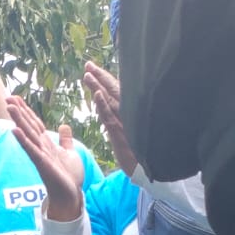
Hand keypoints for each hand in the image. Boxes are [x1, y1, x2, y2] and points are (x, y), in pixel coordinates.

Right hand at [6, 97, 84, 221]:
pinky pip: (31, 150)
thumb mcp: (70, 153)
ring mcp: (40, 156)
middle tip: (7, 97)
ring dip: (18, 121)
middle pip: (28, 126)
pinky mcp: (42, 164)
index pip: (35, 123)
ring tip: (9, 107)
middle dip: (19, 111)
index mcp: (46, 143)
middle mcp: (40, 148)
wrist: (70, 195)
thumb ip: (65, 140)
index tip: (16, 97)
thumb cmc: (69, 177)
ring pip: (28, 135)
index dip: (26, 110)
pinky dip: (23, 140)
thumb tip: (64, 126)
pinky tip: (15, 131)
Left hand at [84, 62, 137, 176]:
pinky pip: (110, 116)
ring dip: (98, 86)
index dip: (104, 79)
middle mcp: (128, 112)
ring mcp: (125, 121)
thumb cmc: (142, 153)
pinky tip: (97, 94)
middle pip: (113, 90)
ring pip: (110, 100)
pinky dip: (103, 105)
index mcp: (130, 111)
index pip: (116, 91)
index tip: (93, 69)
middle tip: (88, 64)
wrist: (146, 170)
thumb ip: (122, 123)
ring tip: (87, 74)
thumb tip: (112, 118)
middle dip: (100, 76)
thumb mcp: (133, 135)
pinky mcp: (121, 133)